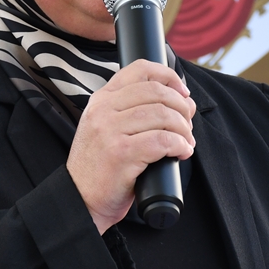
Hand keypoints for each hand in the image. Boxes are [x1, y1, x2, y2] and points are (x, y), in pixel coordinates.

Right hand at [66, 60, 195, 233]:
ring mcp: (110, 131)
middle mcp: (103, 110)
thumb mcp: (106, 128)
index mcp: (101, 100)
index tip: (183, 93)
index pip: (139, 69)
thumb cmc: (100, 168)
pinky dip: (179, 145)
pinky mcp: (121, 154)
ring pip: (162, 115)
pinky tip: (182, 152)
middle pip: (156, 92)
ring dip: (183, 128)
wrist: (80, 199)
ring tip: (186, 141)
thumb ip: (132, 111)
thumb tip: (180, 101)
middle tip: (188, 124)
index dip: (169, 76)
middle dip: (182, 106)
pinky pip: (162, 141)